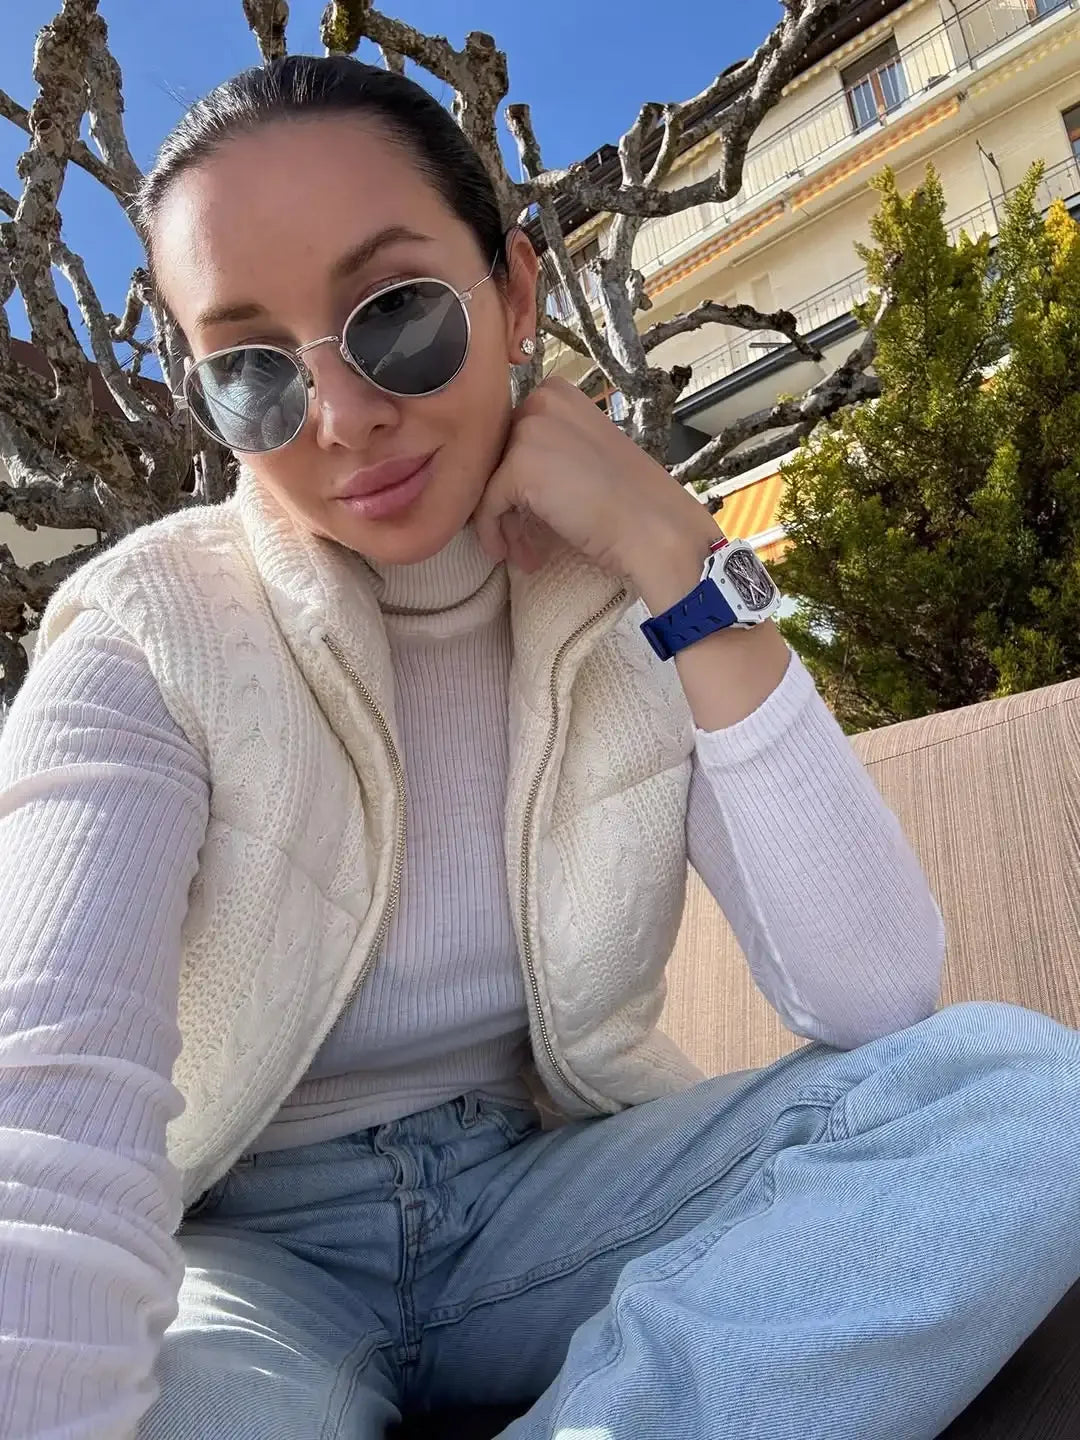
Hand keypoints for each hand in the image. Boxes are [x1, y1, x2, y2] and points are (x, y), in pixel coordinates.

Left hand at [471, 377, 717, 594]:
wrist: (655, 531)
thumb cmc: (630, 501)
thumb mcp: (584, 454)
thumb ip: (548, 450)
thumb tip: (509, 475)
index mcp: (558, 392)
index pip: (511, 436)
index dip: (517, 480)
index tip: (531, 514)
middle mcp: (540, 400)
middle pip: (497, 458)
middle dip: (509, 503)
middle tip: (527, 541)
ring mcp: (529, 431)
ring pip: (490, 483)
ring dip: (506, 524)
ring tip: (526, 554)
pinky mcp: (519, 466)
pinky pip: (487, 506)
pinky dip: (494, 536)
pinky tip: (517, 558)